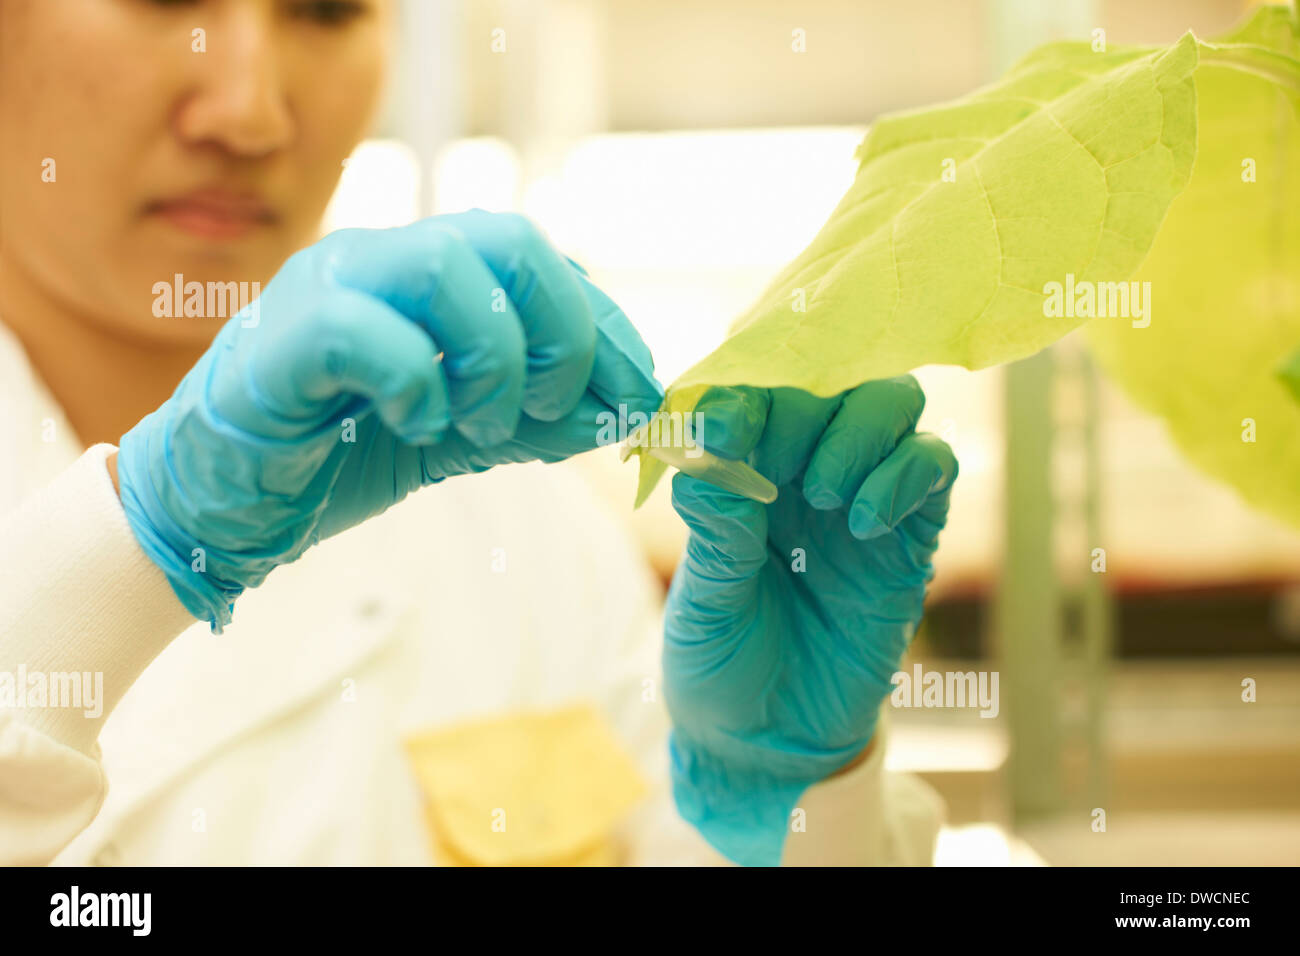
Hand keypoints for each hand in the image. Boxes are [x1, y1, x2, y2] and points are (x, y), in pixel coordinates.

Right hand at [117, 211, 661, 629]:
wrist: (221, 503)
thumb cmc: (334, 454)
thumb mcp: (458, 432)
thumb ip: (533, 418)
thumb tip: (623, 415)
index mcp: (425, 274)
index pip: (541, 262)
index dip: (605, 326)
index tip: (639, 396)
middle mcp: (380, 261)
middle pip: (509, 239)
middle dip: (564, 330)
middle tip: (555, 407)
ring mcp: (325, 288)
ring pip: (443, 265)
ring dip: (495, 357)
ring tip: (484, 423)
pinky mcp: (279, 342)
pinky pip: (363, 330)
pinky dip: (416, 382)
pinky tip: (420, 424)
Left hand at [662, 378, 955, 865]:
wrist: (773, 744)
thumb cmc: (720, 663)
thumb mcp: (703, 600)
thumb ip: (715, 524)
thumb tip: (717, 437)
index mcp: (739, 470)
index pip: (754, 388)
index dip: (747, 388)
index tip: (733, 422)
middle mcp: (800, 468)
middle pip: (830, 377)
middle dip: (808, 407)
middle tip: (788, 468)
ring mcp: (860, 495)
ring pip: (889, 403)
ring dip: (859, 431)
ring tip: (827, 497)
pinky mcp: (909, 535)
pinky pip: (932, 466)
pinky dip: (906, 473)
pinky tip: (865, 523)